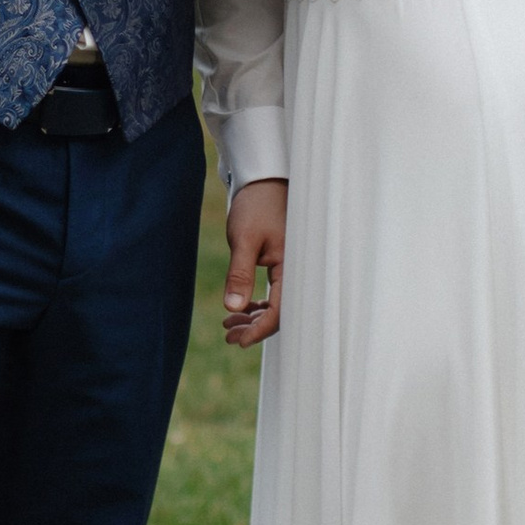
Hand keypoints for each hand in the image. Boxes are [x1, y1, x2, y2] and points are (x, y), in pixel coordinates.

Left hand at [223, 177, 285, 344]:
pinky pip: (275, 292)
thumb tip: (233, 307)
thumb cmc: (256, 207)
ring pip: (277, 304)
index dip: (259, 330)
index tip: (238, 342)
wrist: (263, 182)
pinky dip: (258, 304)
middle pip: (280, 313)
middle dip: (254, 328)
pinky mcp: (283, 263)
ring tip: (229, 325)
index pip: (279, 311)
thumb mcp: (244, 240)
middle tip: (228, 336)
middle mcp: (296, 271)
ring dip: (254, 318)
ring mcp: (290, 268)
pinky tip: (240, 308)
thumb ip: (240, 274)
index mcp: (292, 267)